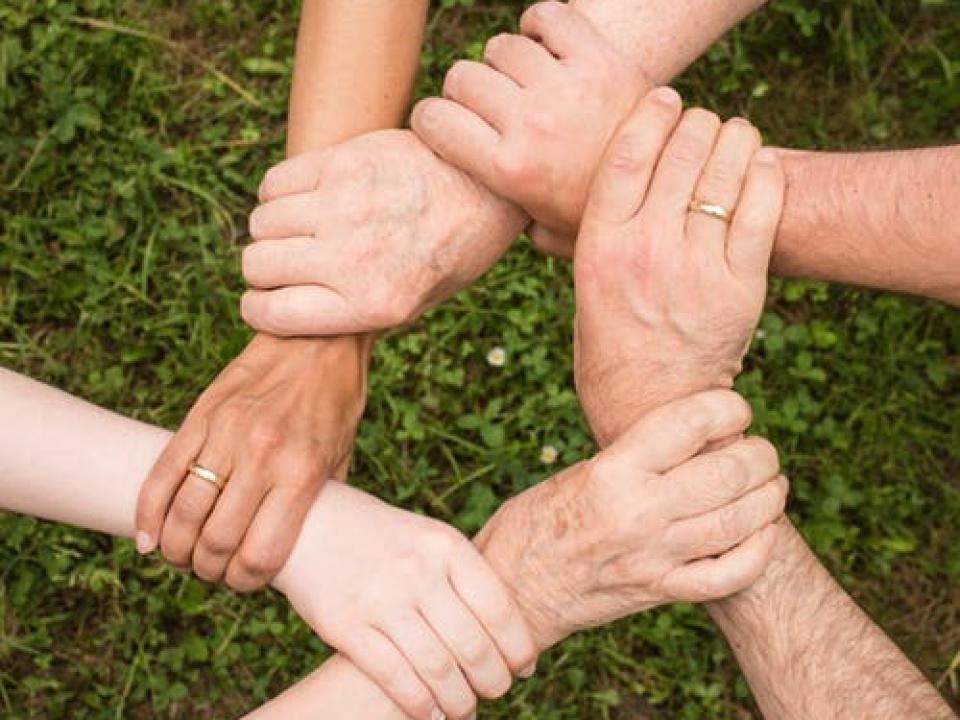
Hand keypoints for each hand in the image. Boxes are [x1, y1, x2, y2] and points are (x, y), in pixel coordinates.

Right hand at [135, 334, 369, 590]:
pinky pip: (162, 473)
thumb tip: (300, 548)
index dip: (246, 582)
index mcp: (301, 473)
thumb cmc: (336, 402)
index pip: (260, 554)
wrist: (318, 338)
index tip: (244, 582)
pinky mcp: (201, 416)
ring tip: (183, 556)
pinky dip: (148, 513)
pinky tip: (148, 537)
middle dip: (209, 570)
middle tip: (212, 571)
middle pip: (215, 541)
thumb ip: (318, 502)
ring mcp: (226, 434)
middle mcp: (262, 457)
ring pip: (183, 513)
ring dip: (176, 548)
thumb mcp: (342, 457)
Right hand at [240, 129, 526, 335]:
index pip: (271, 314)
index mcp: (373, 304)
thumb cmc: (451, 252)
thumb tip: (290, 313)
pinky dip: (277, 194)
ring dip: (272, 230)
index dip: (259, 309)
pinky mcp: (343, 162)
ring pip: (261, 222)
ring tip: (301, 229)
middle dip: (264, 270)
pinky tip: (305, 199)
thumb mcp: (415, 304)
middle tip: (287, 264)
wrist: (488, 187)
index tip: (266, 301)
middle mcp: (353, 258)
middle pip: (257, 265)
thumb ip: (354, 312)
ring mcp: (345, 206)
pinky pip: (275, 183)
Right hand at [273, 482, 537, 719]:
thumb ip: (464, 577)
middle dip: (493, 681)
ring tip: (465, 709)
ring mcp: (381, 598)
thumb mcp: (429, 539)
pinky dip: (419, 705)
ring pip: (438, 669)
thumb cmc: (384, 538)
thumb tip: (508, 633)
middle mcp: (417, 571)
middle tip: (497, 692)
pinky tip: (430, 714)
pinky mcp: (346, 625)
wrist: (311, 523)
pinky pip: (395, 677)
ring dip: (459, 701)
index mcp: (445, 546)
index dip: (518, 647)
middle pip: (473, 646)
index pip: (499, 609)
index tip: (524, 667)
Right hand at [412, 1, 646, 256]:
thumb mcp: (547, 233)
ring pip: (501, 47)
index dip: (430, 119)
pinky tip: (545, 47)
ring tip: (522, 82)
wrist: (670, 187)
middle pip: (463, 77)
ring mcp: (565, 87)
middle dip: (465, 91)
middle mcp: (531, 124)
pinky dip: (539, 25)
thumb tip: (479, 216)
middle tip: (488, 106)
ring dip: (504, 61)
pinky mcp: (599, 58)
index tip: (443, 124)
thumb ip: (508, 221)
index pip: (434, 120)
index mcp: (509, 170)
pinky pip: (548, 16)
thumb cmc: (600, 214)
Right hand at [474, 390, 786, 650]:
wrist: (512, 590)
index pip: (690, 423)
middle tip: (760, 451)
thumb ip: (636, 457)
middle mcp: (637, 512)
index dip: (728, 407)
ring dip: (769, 497)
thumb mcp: (580, 473)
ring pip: (740, 521)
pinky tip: (761, 533)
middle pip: (728, 471)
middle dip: (760, 455)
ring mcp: (654, 557)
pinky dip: (758, 552)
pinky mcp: (660, 592)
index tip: (735, 409)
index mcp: (611, 472)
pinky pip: (729, 575)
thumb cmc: (536, 521)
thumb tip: (698, 437)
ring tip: (770, 484)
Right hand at [573, 90, 785, 445]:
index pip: (627, 154)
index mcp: (599, 248)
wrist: (651, 409)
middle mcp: (646, 251)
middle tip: (703, 123)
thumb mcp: (582, 289)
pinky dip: (765, 175)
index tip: (665, 97)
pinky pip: (762, 209)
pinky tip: (761, 165)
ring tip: (735, 137)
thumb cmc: (609, 348)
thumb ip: (588, 238)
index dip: (651, 114)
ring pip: (725, 172)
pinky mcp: (740, 288)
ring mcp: (696, 268)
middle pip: (681, 152)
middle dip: (697, 123)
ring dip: (735, 139)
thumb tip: (589, 188)